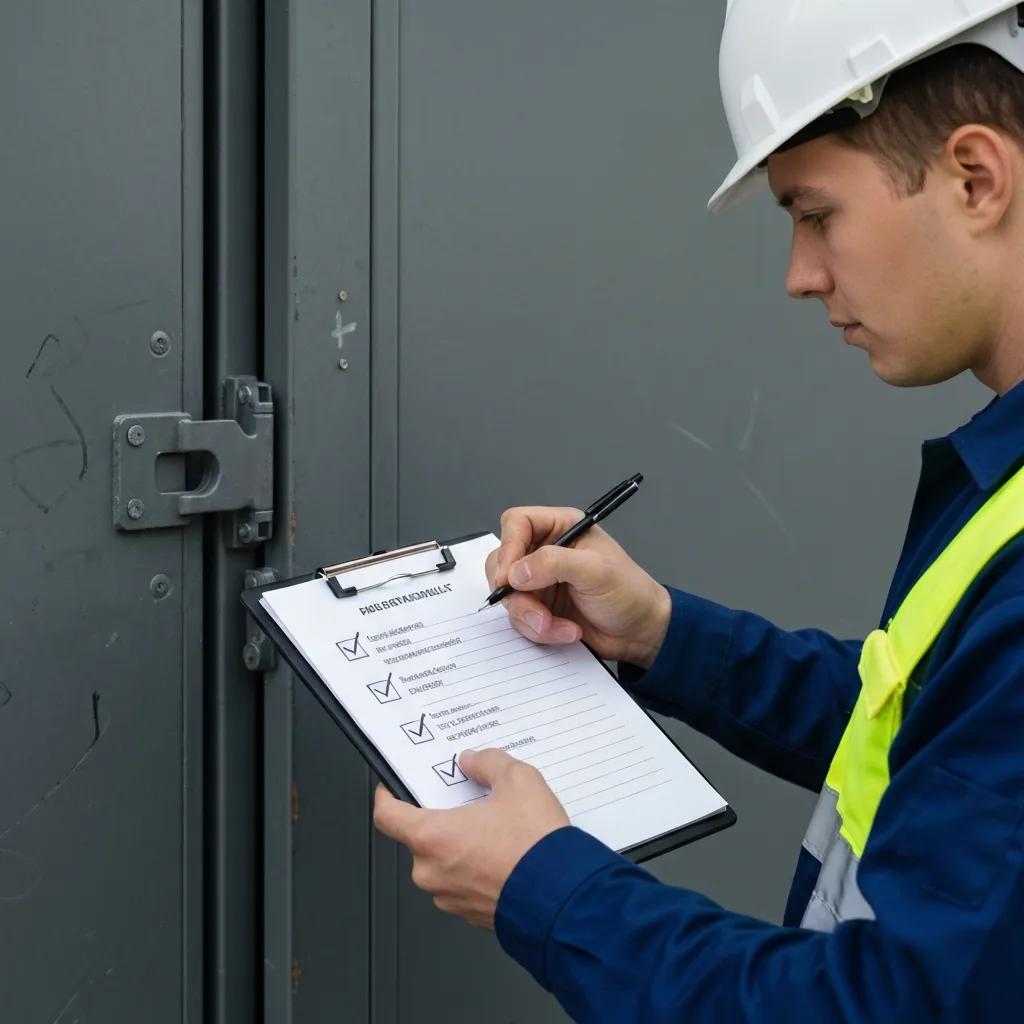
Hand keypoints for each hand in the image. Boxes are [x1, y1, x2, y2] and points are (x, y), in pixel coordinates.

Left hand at [373, 748, 569, 929]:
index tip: (392, 787)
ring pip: (444, 861)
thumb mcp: (518, 781)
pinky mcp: (471, 914)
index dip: (387, 796)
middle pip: (421, 836)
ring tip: (496, 828)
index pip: (387, 816)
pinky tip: (504, 853)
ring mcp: (450, 897)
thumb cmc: (536, 847)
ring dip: (461, 844)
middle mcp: (433, 871)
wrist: (564, 899)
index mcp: (432, 837)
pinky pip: (463, 883)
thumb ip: (488, 763)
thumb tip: (474, 761)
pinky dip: (476, 867)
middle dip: (442, 817)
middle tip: (468, 801)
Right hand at [485, 506, 670, 668]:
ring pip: (508, 596)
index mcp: (561, 527)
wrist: (640, 633)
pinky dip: (539, 631)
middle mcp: (545, 551)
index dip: (508, 547)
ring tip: (560, 627)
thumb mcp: (595, 571)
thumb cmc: (629, 592)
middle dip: (516, 592)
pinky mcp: (539, 608)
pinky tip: (567, 632)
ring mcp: (539, 582)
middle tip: (535, 610)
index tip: (510, 577)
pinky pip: (520, 619)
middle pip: (502, 562)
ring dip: (531, 617)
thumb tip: (515, 573)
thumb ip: (553, 563)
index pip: (517, 523)